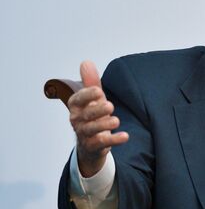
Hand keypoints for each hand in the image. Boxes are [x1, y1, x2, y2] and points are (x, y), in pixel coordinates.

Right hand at [68, 61, 128, 176]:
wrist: (92, 142)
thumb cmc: (93, 115)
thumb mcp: (93, 98)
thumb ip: (91, 82)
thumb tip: (86, 62)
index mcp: (76, 106)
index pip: (77, 99)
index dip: (87, 95)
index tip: (99, 91)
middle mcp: (77, 120)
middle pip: (86, 115)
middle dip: (97, 110)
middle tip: (110, 106)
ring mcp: (84, 134)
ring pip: (91, 130)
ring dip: (104, 125)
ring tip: (116, 121)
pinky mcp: (93, 146)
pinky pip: (102, 144)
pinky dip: (114, 140)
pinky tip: (125, 136)